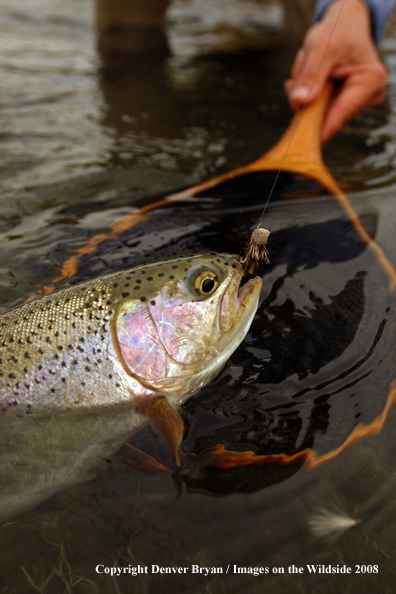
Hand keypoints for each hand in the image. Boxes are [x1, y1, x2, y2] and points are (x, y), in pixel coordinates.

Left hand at [284, 0, 387, 142]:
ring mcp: (356, 102)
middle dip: (306, 97)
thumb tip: (299, 102)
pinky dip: (307, 93)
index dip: (317, 128)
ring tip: (309, 67)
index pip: (340, 114)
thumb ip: (311, 75)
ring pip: (317, 112)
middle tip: (299, 76)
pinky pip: (316, 108)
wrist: (344, 26)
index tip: (299, 142)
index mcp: (370, 82)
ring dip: (305, 92)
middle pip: (326, 115)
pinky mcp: (343, 104)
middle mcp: (368, 97)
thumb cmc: (338, 31)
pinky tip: (309, 76)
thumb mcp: (321, 46)